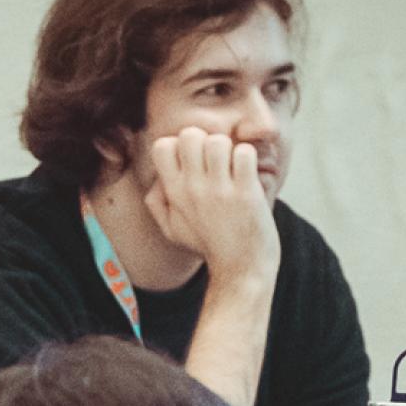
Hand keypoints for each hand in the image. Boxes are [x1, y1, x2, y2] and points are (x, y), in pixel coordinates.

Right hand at [143, 127, 280, 282]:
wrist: (241, 270)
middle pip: (190, 134)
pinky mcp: (246, 193)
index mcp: (173, 193)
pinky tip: (248, 175)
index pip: (163, 145)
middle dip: (206, 141)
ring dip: (229, 150)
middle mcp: (193, 189)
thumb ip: (157, 203)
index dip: (180, 145)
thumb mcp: (171, 230)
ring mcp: (219, 190)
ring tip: (233, 169)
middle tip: (217, 162)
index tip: (194, 163)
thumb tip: (157, 179)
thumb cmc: (208, 246)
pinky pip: (244, 153)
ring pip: (218, 141)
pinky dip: (249, 159)